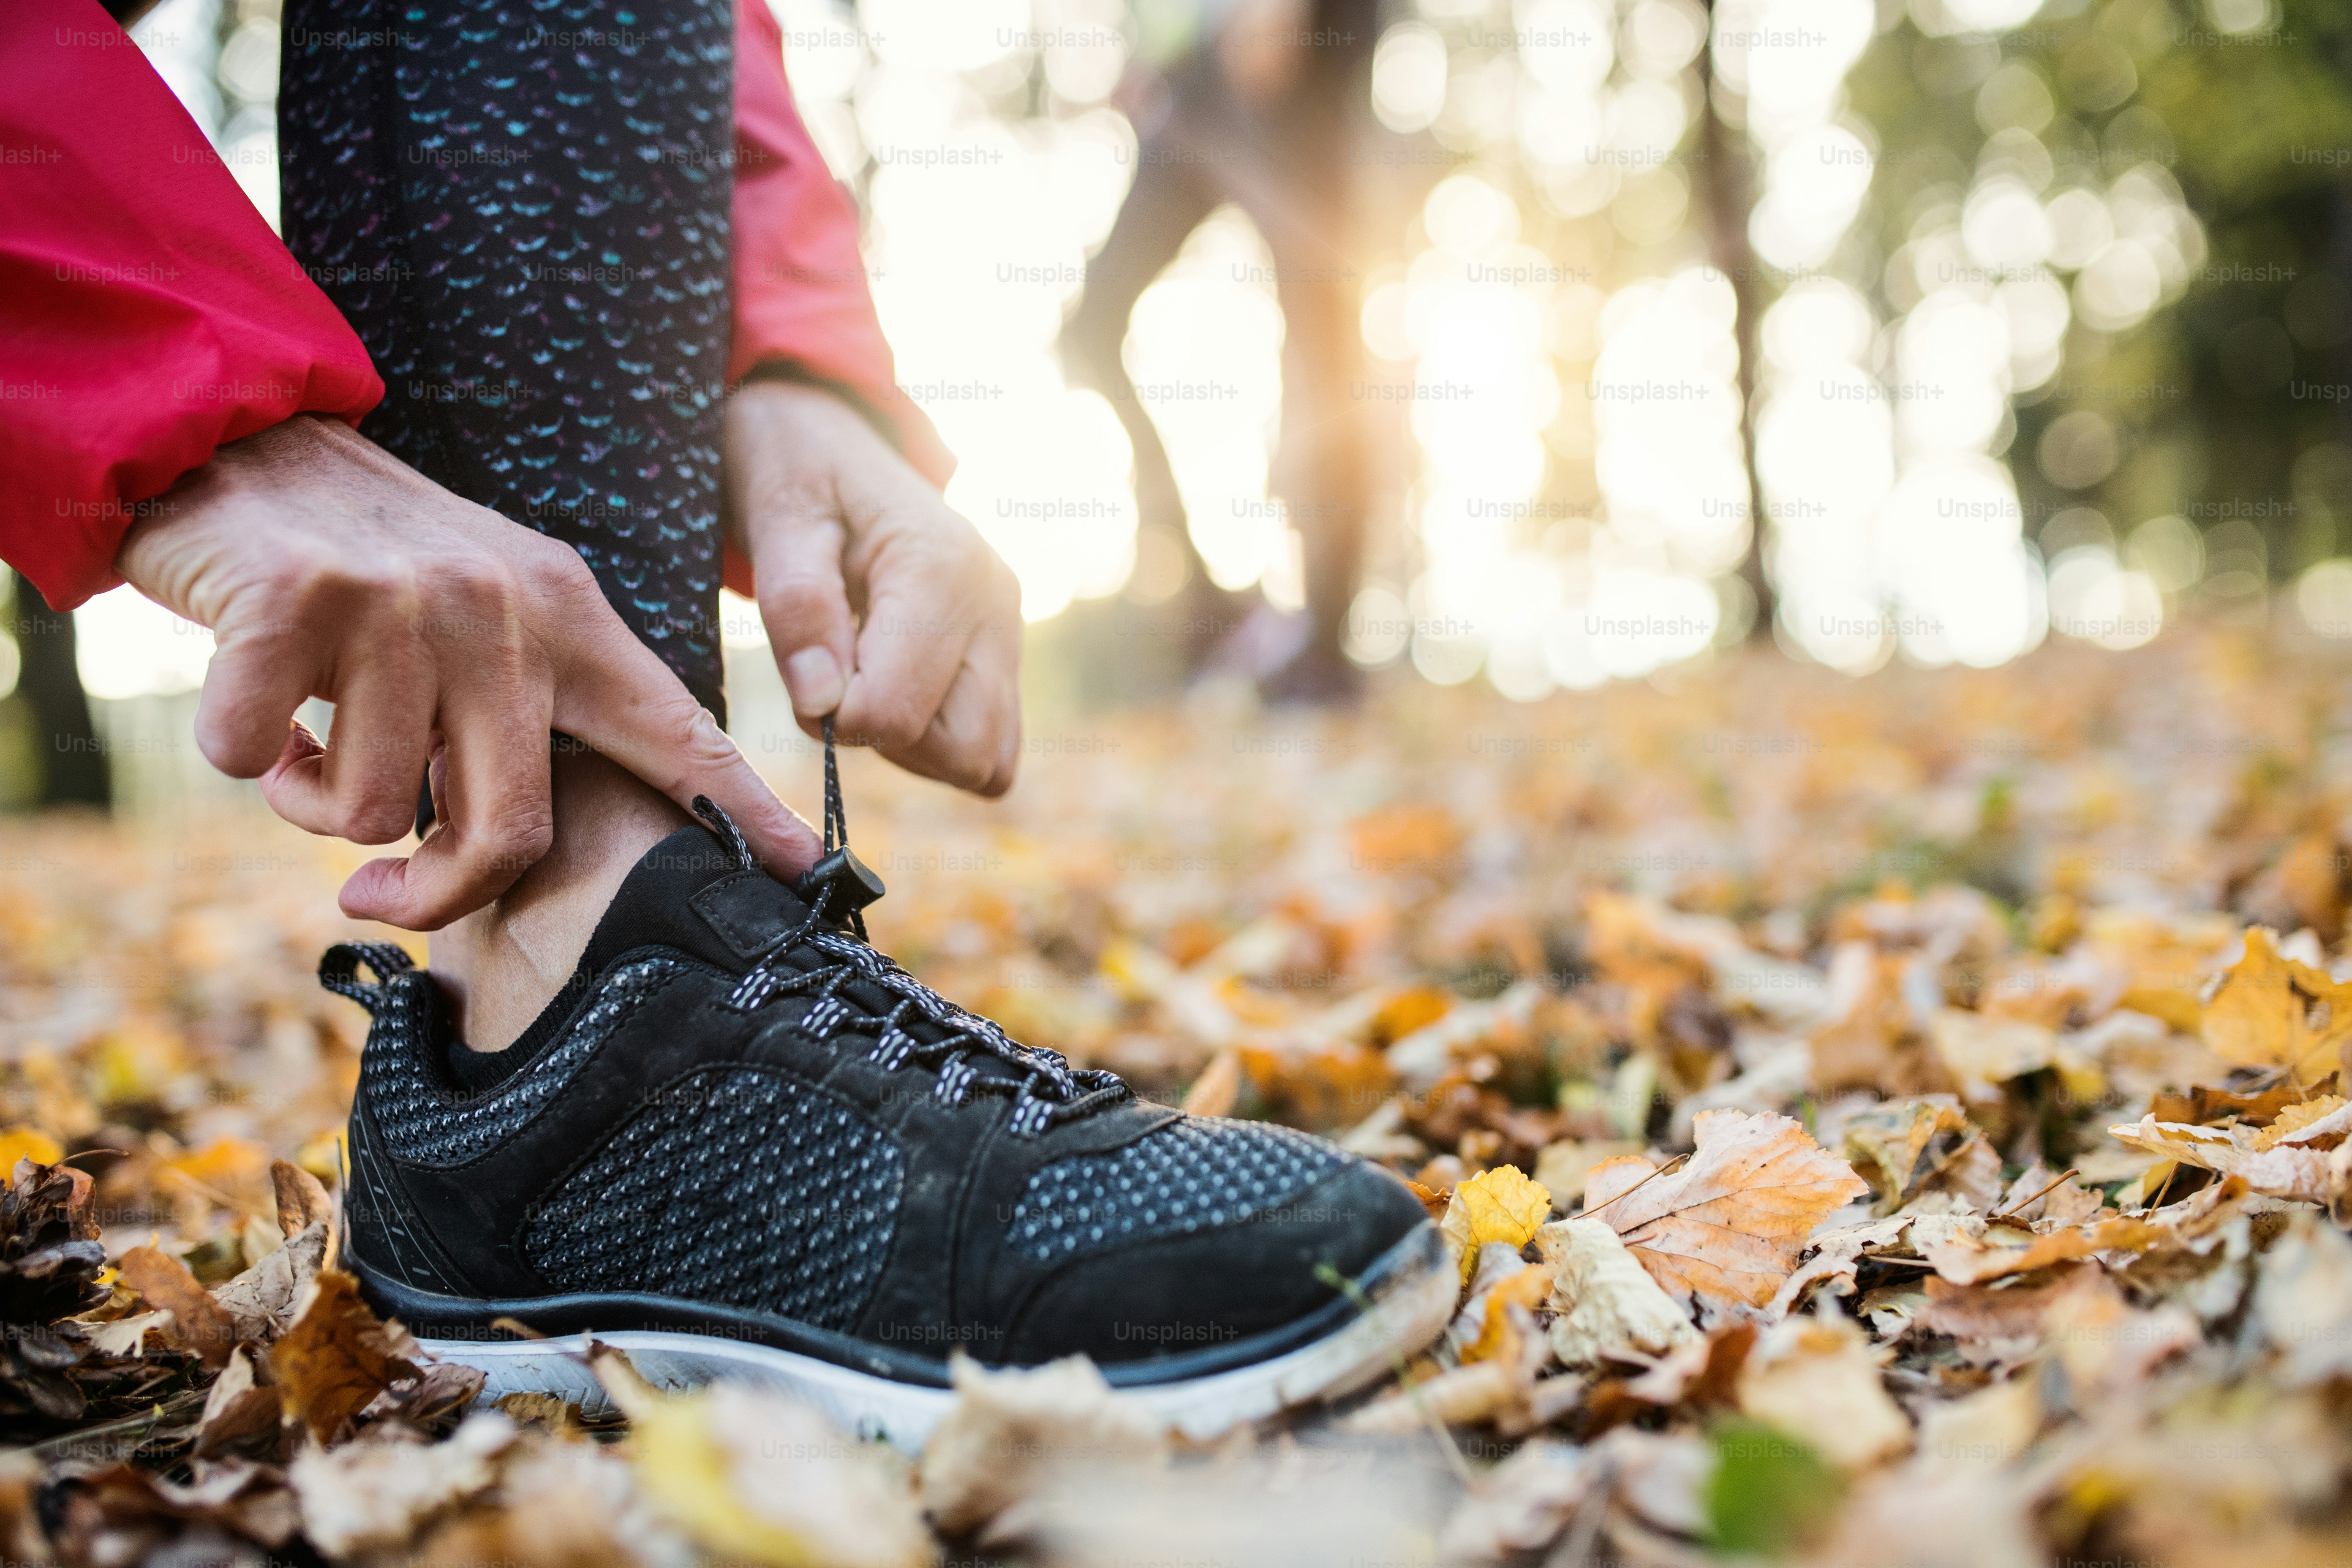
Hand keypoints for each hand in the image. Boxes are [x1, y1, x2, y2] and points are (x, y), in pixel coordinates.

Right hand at [119, 415, 821, 928]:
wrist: (240, 438)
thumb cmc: (369, 558)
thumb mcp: (488, 608)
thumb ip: (533, 709)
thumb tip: (530, 843)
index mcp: (568, 614)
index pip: (679, 734)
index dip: (745, 813)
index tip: (810, 875)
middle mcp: (503, 608)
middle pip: (507, 831)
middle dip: (437, 891)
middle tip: (381, 894)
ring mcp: (402, 604)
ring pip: (372, 813)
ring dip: (318, 802)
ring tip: (308, 736)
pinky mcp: (293, 602)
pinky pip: (256, 758)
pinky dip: (244, 754)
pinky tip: (255, 702)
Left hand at [725, 381, 1021, 795]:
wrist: (831, 433)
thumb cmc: (795, 468)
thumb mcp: (777, 517)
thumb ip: (797, 606)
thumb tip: (821, 703)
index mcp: (942, 569)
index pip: (897, 712)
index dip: (833, 717)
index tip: (804, 671)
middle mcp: (996, 604)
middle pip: (962, 750)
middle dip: (886, 741)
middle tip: (838, 684)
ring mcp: (1010, 630)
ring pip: (987, 758)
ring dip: (915, 748)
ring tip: (868, 680)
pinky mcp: (1007, 650)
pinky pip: (995, 743)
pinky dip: (941, 741)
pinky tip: (897, 689)